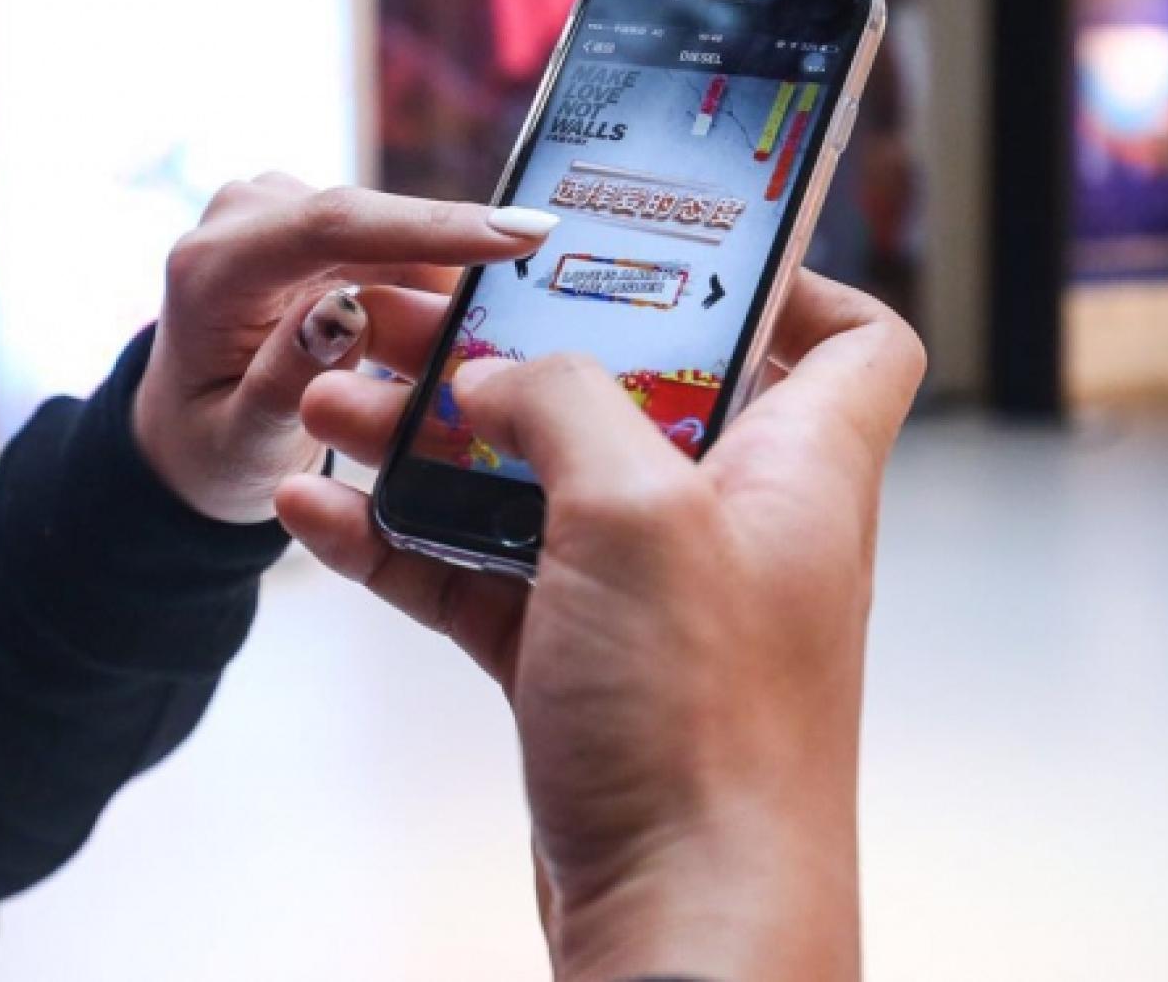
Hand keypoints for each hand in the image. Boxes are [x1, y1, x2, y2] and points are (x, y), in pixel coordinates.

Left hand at [132, 175, 555, 524]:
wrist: (186, 431)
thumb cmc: (210, 449)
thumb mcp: (241, 444)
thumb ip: (283, 381)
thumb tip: (345, 313)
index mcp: (211, 269)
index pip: (330, 226)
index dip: (430, 226)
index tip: (521, 234)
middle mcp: (241, 218)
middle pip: (374, 224)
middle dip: (457, 268)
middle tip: (534, 325)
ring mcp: (277, 209)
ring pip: (393, 232)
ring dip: (444, 285)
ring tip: (495, 346)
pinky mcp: (310, 216)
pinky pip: (392, 241)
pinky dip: (430, 283)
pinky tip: (465, 327)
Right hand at [278, 272, 924, 979]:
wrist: (683, 925)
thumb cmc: (705, 723)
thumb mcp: (638, 514)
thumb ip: (564, 402)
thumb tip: (501, 375)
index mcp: (796, 466)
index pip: (852, 337)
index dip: (789, 279)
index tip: (677, 252)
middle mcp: (729, 522)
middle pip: (631, 391)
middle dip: (517, 346)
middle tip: (417, 309)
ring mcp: (647, 598)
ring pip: (534, 482)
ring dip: (429, 437)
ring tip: (333, 398)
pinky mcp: (574, 667)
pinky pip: (478, 576)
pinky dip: (402, 540)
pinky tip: (316, 511)